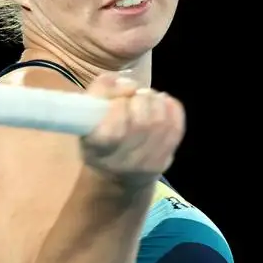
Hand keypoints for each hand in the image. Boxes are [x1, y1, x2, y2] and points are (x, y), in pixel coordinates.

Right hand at [80, 73, 184, 188]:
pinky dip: (172, 108)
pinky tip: (162, 103)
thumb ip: (101, 91)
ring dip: (156, 101)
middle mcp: (122, 160)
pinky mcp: (164, 160)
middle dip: (141, 100)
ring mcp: (146, 162)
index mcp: (97, 148)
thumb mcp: (86, 116)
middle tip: (135, 95)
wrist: (116, 178)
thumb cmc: (98, 140)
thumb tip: (128, 83)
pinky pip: (176, 128)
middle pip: (142, 123)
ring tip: (147, 98)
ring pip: (160, 123)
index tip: (118, 100)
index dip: (119, 105)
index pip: (113, 127)